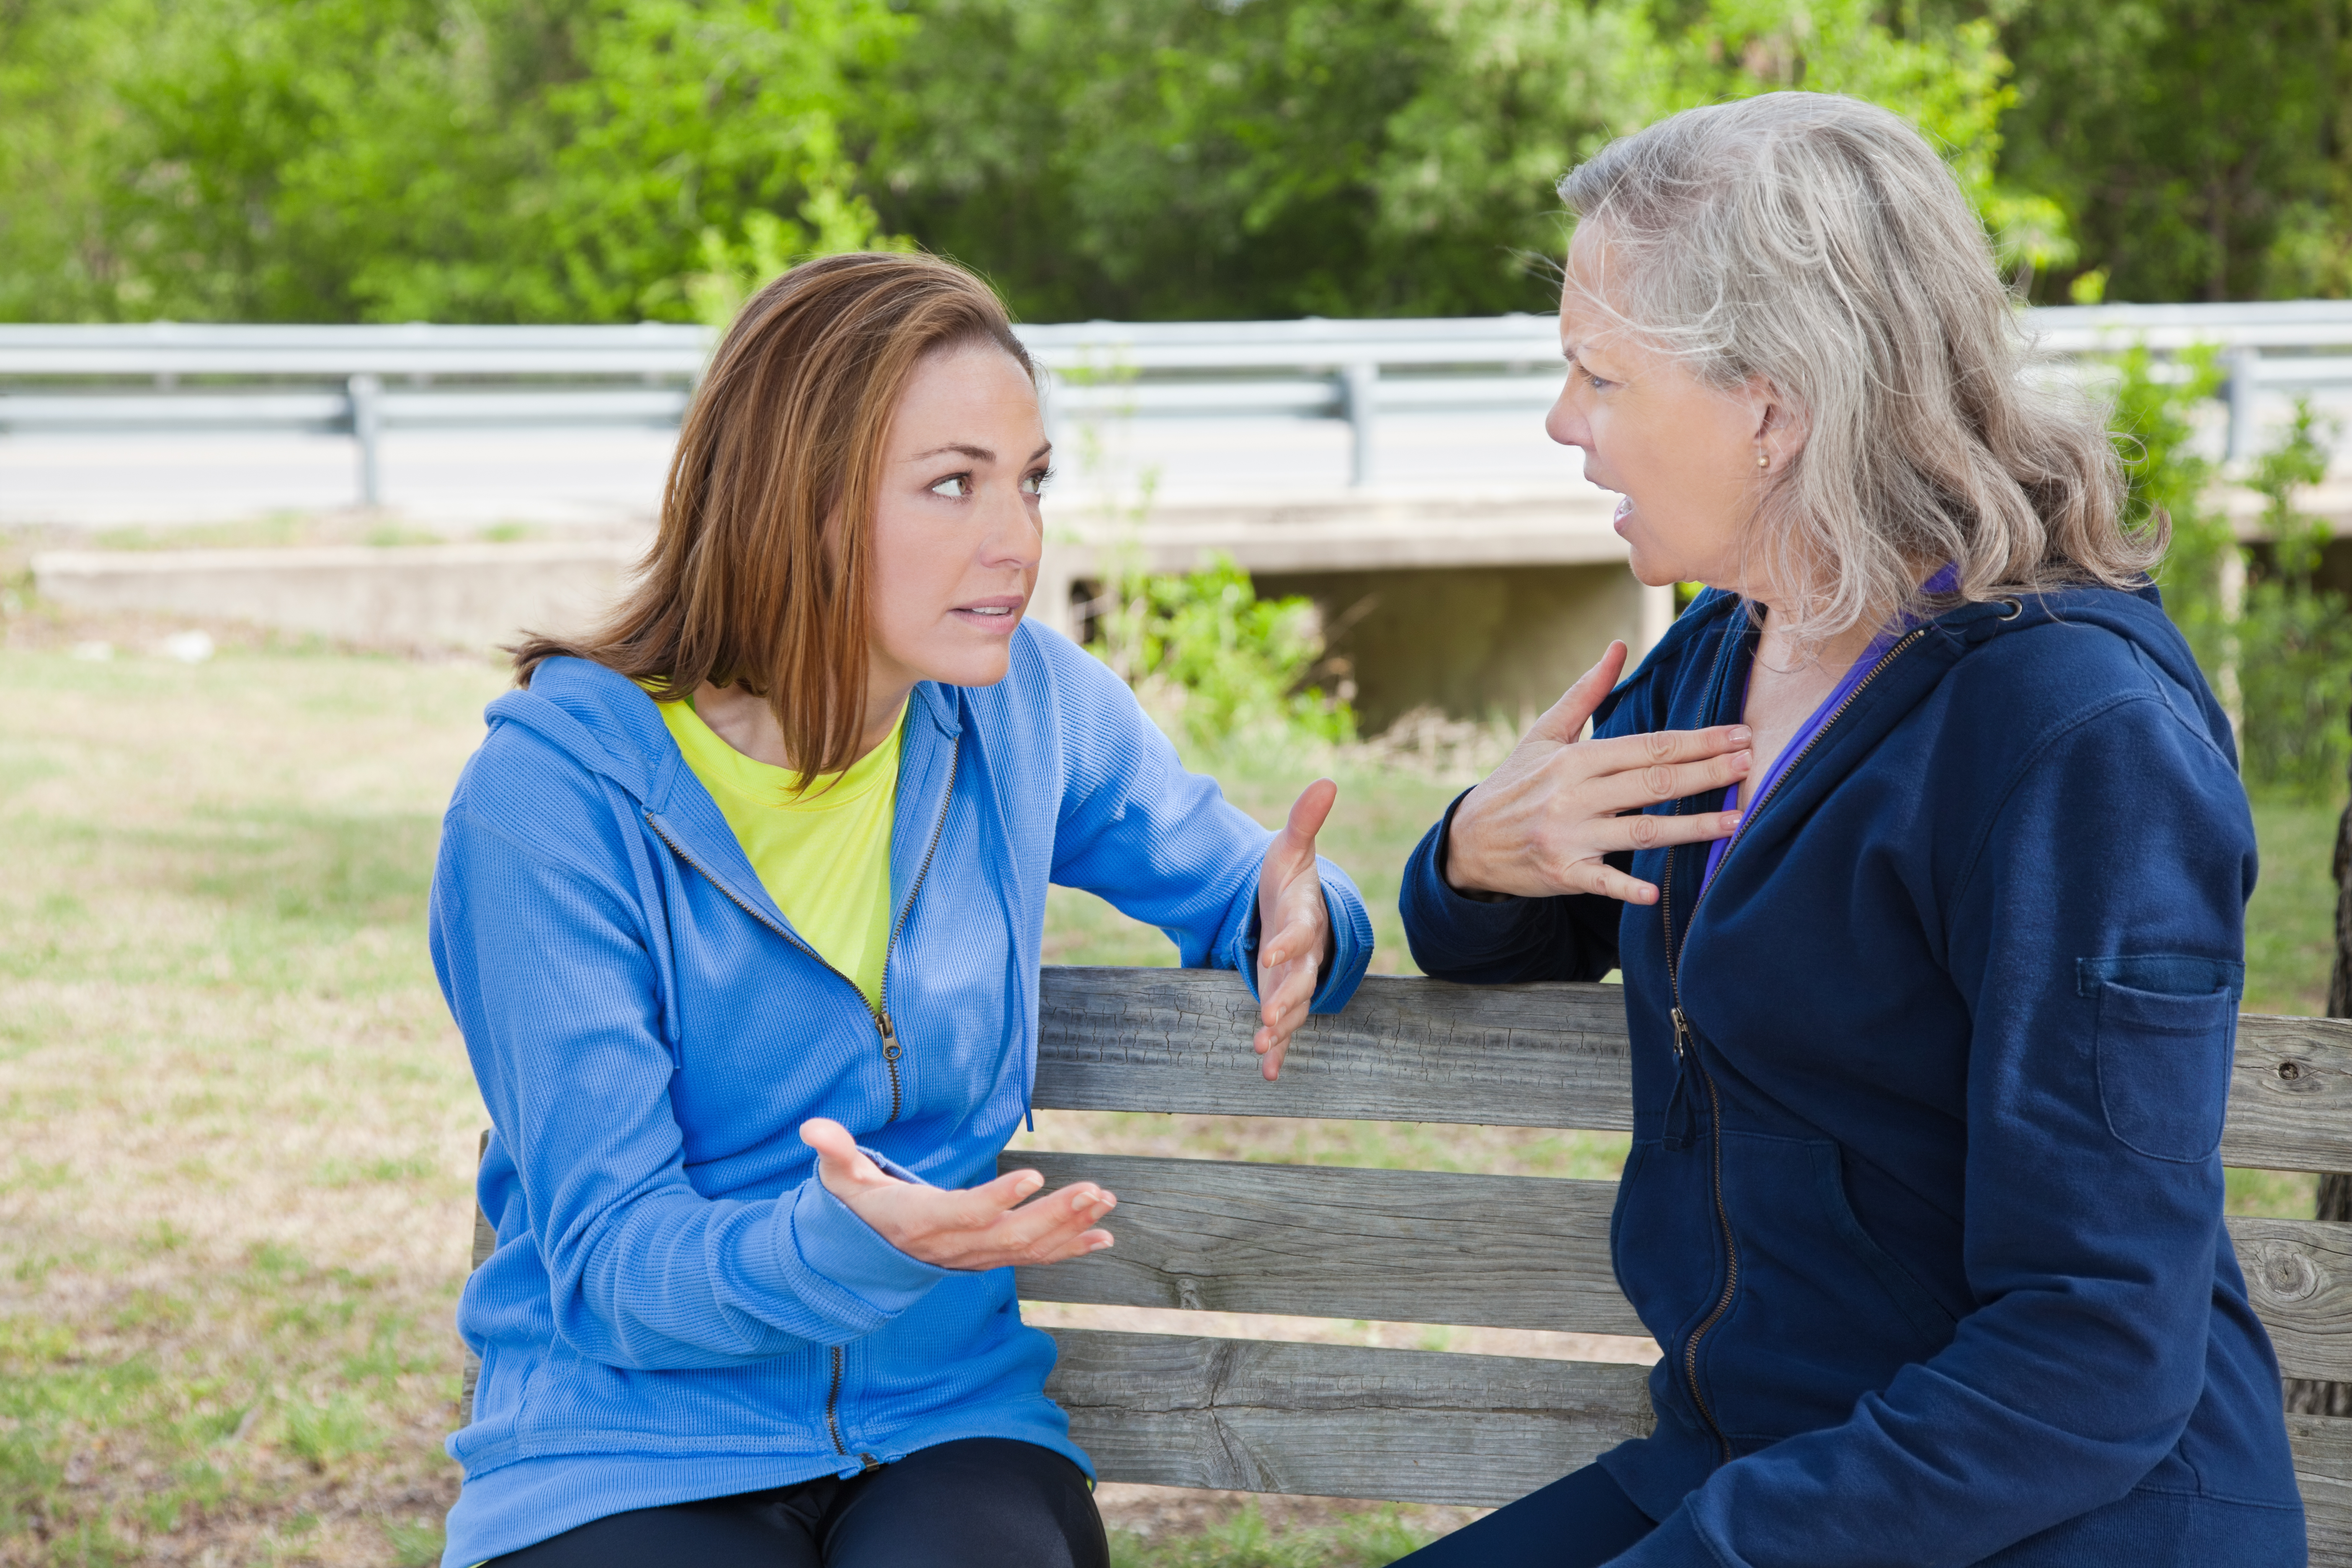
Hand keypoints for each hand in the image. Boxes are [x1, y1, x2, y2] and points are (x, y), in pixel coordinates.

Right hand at [800, 1118, 1114, 1270]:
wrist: (861, 1261)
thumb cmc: (855, 1209)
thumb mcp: (840, 1181)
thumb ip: (835, 1153)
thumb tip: (813, 1127)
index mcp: (921, 1221)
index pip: (965, 1213)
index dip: (999, 1198)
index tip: (1034, 1176)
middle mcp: (953, 1246)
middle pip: (1010, 1235)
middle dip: (1055, 1214)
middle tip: (1095, 1190)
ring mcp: (974, 1257)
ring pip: (1028, 1247)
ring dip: (1071, 1226)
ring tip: (1106, 1201)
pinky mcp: (988, 1258)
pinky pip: (1033, 1258)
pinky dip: (1069, 1248)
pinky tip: (1102, 1236)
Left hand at [1253, 777, 1337, 1081]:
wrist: (1298, 910)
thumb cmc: (1290, 879)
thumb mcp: (1290, 849)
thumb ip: (1304, 821)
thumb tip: (1327, 780)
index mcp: (1304, 918)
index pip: (1300, 931)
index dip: (1289, 941)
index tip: (1273, 952)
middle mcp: (1305, 955)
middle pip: (1300, 979)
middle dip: (1287, 998)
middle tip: (1271, 1017)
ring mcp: (1296, 980)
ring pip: (1294, 1008)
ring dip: (1281, 1029)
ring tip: (1262, 1047)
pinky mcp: (1284, 997)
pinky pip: (1284, 1028)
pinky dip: (1278, 1050)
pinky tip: (1268, 1072)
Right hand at [1445, 641, 1750, 904]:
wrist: (1469, 840)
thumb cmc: (1516, 782)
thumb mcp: (1544, 733)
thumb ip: (1586, 693)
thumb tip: (1618, 647)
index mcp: (1575, 759)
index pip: (1647, 747)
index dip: (1696, 741)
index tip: (1737, 734)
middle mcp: (1573, 796)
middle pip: (1653, 784)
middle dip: (1706, 774)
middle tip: (1751, 764)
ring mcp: (1569, 836)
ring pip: (1642, 831)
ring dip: (1692, 827)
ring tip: (1736, 820)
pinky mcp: (1564, 873)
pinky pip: (1602, 882)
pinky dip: (1628, 887)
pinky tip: (1657, 892)